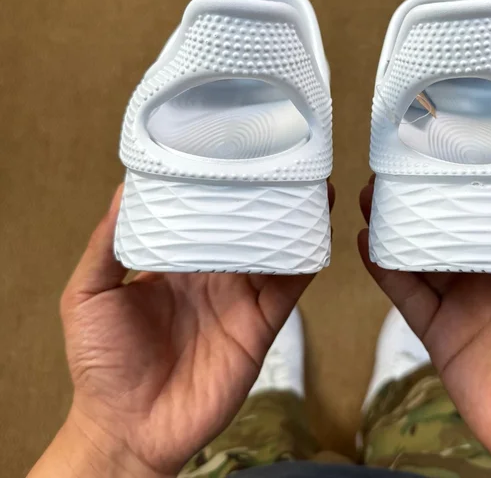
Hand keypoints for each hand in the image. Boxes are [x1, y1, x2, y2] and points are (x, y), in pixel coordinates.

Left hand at [30, 182, 333, 477]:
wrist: (129, 428)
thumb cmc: (101, 362)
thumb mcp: (88, 295)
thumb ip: (107, 245)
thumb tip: (125, 188)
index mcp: (177, 260)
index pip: (202, 211)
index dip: (217, 183)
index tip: (231, 149)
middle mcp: (213, 272)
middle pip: (245, 223)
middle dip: (264, 193)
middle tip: (283, 157)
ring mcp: (240, 296)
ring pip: (274, 247)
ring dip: (293, 219)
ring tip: (310, 184)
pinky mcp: (260, 323)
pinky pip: (289, 286)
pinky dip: (304, 258)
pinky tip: (314, 231)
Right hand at [359, 175, 490, 477]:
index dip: (473, 181)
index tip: (453, 151)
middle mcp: (490, 274)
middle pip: (450, 226)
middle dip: (425, 196)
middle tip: (401, 165)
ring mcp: (462, 303)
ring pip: (421, 254)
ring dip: (397, 224)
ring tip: (375, 193)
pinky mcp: (440, 333)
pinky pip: (406, 296)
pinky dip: (384, 269)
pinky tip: (368, 241)